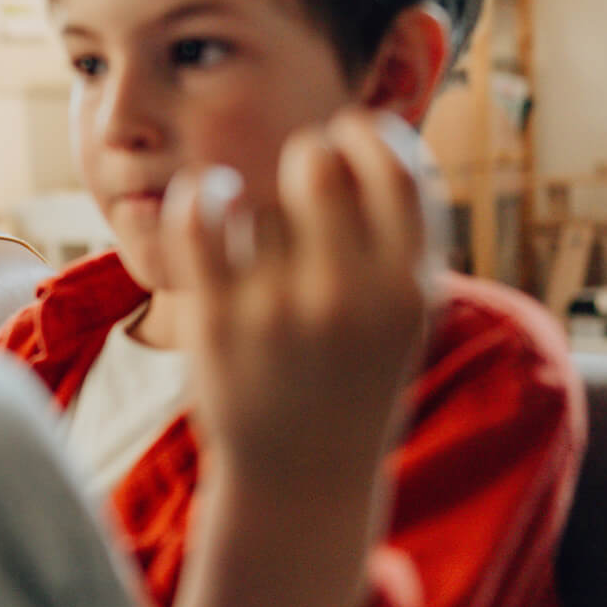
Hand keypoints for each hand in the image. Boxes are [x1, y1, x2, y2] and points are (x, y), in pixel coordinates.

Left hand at [166, 109, 429, 500]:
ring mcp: (279, 310)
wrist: (303, 476)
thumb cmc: (354, 375)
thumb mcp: (405, 313)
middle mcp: (349, 297)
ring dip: (252, 193)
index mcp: (408, 289)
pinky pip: (198, 219)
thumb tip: (373, 130)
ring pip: (256, 196)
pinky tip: (206, 199)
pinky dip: (197, 195)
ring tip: (255, 215)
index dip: (369, 134)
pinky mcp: (217, 322)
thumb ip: (402, 233)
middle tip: (297, 169)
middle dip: (304, 151)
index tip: (349, 133)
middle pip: (317, 164)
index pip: (400, 169)